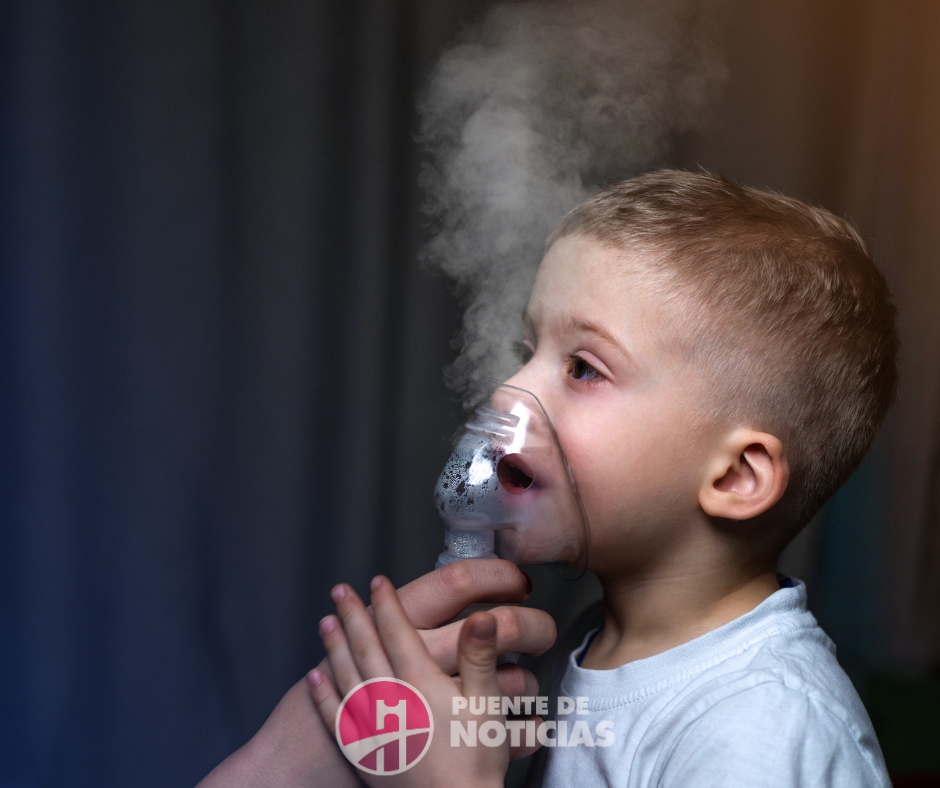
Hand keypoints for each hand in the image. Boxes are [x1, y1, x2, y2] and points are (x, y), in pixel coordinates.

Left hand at [196, 560, 554, 787]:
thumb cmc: (475, 763)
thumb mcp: (488, 706)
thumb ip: (481, 658)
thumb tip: (482, 617)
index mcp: (421, 684)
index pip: (398, 632)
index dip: (388, 603)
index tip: (379, 581)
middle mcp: (392, 699)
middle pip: (366, 647)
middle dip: (353, 615)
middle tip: (340, 591)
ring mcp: (374, 726)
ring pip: (347, 675)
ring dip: (334, 646)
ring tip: (324, 622)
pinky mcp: (363, 751)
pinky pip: (335, 716)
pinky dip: (323, 694)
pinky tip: (314, 678)